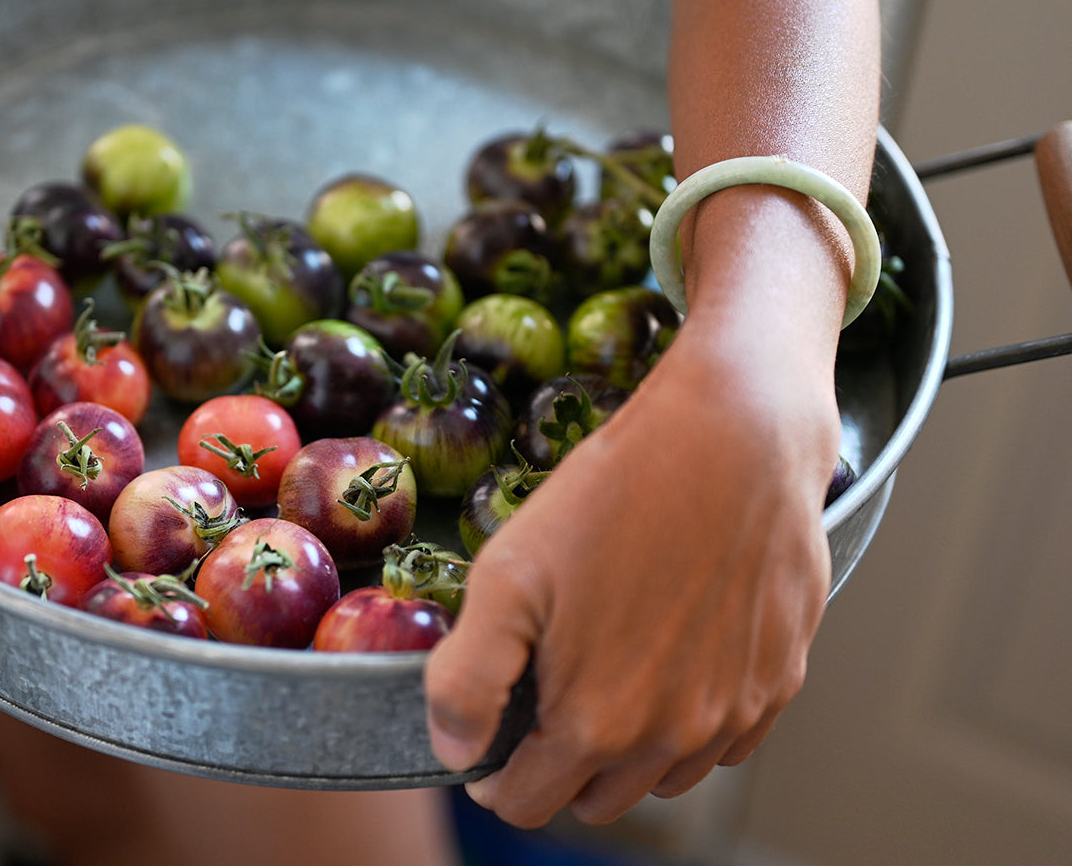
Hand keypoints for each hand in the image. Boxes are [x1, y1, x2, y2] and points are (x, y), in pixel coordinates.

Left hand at [422, 307, 838, 827]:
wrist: (735, 435)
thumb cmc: (615, 497)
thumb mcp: (506, 575)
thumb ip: (467, 678)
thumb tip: (453, 750)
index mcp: (597, 723)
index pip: (527, 802)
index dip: (494, 771)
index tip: (492, 728)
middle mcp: (673, 737)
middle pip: (594, 798)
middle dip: (559, 760)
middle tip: (546, 685)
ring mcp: (736, 712)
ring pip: (663, 775)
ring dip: (628, 744)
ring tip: (608, 660)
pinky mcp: (783, 678)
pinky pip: (725, 739)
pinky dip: (691, 718)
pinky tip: (671, 652)